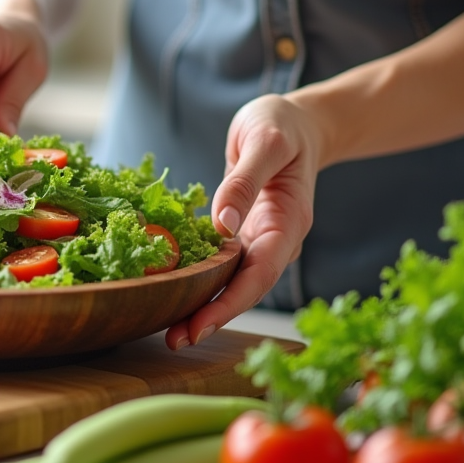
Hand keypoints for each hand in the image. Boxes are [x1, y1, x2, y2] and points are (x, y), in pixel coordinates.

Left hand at [165, 94, 322, 349]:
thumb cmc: (282, 126)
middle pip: (244, 289)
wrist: (295, 123)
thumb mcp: (265, 143)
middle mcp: (275, 241)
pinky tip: (170, 292)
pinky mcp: (241, 235)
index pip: (260, 274)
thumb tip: (223, 224)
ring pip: (230, 281)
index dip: (230, 303)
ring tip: (168, 330)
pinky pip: (219, 263)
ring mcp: (258, 240)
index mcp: (288, 224)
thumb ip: (244, 182)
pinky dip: (198, 279)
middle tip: (173, 340)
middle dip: (211, 316)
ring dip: (202, 305)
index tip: (199, 325)